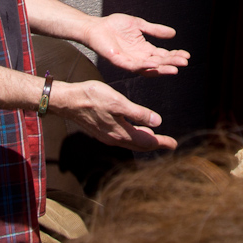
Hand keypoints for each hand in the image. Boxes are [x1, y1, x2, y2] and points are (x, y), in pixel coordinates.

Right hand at [53, 79, 176, 150]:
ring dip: (145, 140)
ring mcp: (107, 136)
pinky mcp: (102, 131)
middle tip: (169, 144)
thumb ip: (138, 113)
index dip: (162, 143)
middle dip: (156, 144)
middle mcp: (115, 138)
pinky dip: (134, 136)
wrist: (69, 101)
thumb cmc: (92, 97)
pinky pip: (123, 137)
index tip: (174, 145)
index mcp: (121, 133)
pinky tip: (136, 129)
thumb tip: (157, 122)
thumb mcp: (118, 102)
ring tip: (156, 137)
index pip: (147, 142)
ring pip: (132, 141)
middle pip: (140, 145)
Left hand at [85, 13, 189, 75]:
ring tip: (174, 68)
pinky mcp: (119, 61)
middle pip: (159, 63)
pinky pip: (134, 66)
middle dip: (172, 63)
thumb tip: (173, 34)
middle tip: (185, 62)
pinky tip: (154, 63)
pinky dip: (144, 65)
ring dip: (162, 68)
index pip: (162, 55)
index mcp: (144, 49)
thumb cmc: (115, 25)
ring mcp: (129, 61)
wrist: (97, 27)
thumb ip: (155, 30)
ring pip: (149, 68)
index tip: (186, 55)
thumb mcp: (139, 25)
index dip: (174, 55)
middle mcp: (139, 57)